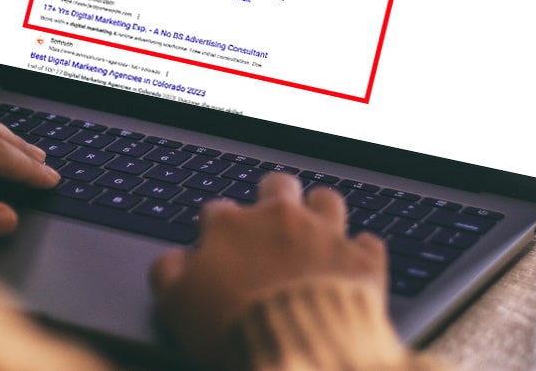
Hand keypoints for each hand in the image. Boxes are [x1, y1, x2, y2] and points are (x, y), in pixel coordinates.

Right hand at [150, 174, 386, 367]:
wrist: (296, 349)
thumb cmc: (232, 326)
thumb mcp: (176, 305)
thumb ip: (168, 274)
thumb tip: (173, 260)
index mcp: (231, 226)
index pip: (217, 211)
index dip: (216, 230)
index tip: (219, 250)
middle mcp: (278, 219)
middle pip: (276, 185)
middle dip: (273, 197)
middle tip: (271, 223)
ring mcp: (324, 234)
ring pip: (327, 200)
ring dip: (321, 214)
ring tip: (316, 233)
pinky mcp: (361, 260)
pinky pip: (367, 243)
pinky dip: (360, 254)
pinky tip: (352, 267)